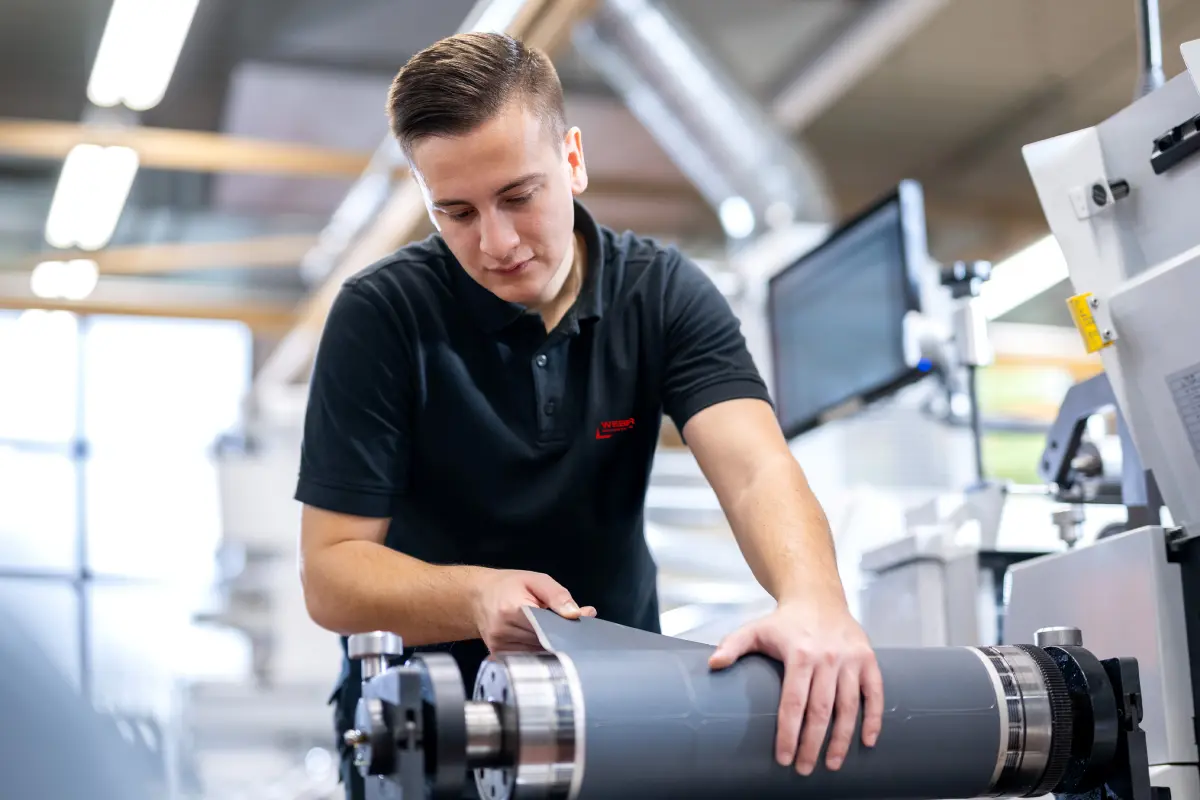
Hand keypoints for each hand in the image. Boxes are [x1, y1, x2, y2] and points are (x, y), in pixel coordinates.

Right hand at [470, 569, 595, 652]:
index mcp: (512, 609)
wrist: (479, 596)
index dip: (564, 628)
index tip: (577, 626)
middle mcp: (503, 631)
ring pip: (537, 652)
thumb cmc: (509, 585)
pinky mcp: (499, 655)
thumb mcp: (535, 580)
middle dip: (560, 636)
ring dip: (550, 645)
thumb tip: (576, 614)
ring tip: (554, 632)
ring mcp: (499, 646)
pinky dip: (538, 651)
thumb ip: (557, 595)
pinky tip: (541, 642)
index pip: (546, 627)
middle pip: (543, 641)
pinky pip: (527, 657)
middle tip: (572, 628)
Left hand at [708, 600, 882, 774]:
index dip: (788, 733)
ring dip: (842, 739)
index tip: (783, 757)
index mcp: (799, 653)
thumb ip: (732, 646)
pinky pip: (874, 693)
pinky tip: (867, 741)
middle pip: (821, 710)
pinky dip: (874, 719)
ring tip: (831, 764)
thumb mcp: (755, 629)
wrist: (818, 598)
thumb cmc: (785, 622)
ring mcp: (851, 659)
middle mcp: (828, 657)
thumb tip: (712, 664)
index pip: (793, 703)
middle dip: (812, 744)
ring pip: (849, 707)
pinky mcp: (868, 659)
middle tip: (804, 769)